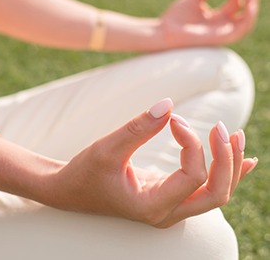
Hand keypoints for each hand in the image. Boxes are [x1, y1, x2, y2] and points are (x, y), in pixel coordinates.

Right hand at [49, 98, 257, 227]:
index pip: (192, 177)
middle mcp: (166, 214)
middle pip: (216, 193)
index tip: (174, 119)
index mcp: (151, 207)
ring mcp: (170, 209)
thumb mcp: (107, 148)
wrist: (72, 191)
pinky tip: (245, 160)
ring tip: (235, 136)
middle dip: (225, 159)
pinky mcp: (169, 197)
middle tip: (221, 128)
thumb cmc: (85, 172)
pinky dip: (228, 173)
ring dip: (230, 165)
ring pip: (216, 193)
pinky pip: (206, 190)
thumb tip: (168, 104)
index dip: (192, 143)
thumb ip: (138, 127)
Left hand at [157, 0, 258, 48]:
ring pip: (247, 22)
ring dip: (253, 5)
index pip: (234, 2)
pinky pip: (240, 31)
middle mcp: (220, 27)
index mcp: (216, 19)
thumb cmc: (174, 18)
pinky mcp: (217, 39)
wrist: (162, 32)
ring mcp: (220, 34)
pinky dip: (248, 17)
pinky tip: (246, 3)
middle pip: (245, 13)